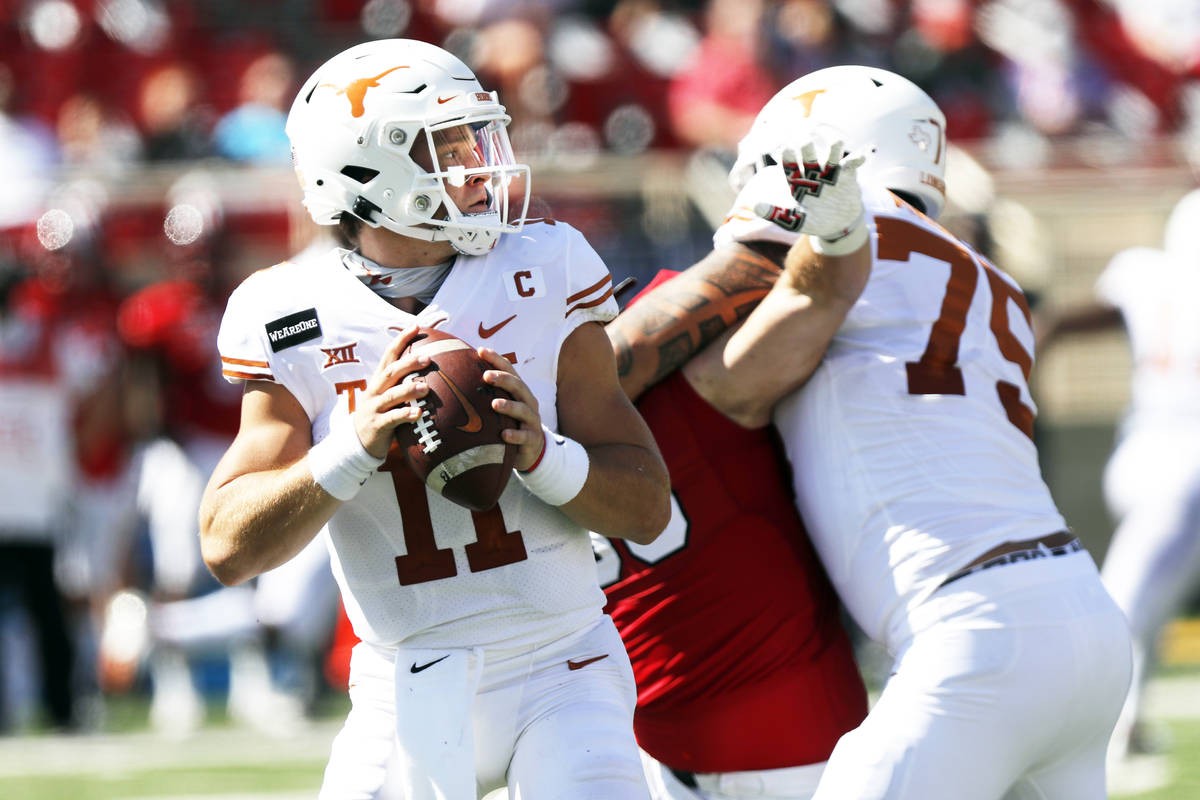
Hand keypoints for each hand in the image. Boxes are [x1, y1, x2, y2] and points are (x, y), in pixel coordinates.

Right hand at [353, 326, 431, 458]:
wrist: (357, 442)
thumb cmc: (381, 415)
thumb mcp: (389, 397)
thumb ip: (404, 384)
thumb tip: (434, 372)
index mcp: (378, 381)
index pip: (388, 355)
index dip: (401, 340)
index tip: (416, 327)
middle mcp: (374, 391)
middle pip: (390, 373)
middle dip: (408, 363)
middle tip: (427, 358)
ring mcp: (374, 408)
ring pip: (391, 396)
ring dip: (409, 390)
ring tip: (426, 387)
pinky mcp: (377, 425)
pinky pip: (392, 419)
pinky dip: (405, 414)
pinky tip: (418, 413)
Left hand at [478, 348, 545, 470]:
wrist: (531, 449)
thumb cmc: (511, 422)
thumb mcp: (503, 405)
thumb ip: (487, 392)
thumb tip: (457, 376)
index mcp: (519, 391)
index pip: (510, 370)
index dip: (496, 360)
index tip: (480, 351)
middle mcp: (528, 402)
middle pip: (518, 386)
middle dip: (503, 379)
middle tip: (487, 376)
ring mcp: (532, 420)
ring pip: (523, 409)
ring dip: (509, 405)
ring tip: (494, 404)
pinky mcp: (532, 438)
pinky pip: (524, 436)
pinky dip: (515, 435)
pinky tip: (503, 435)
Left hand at [754, 140, 865, 241]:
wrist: (836, 224)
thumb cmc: (811, 220)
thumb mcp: (792, 219)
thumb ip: (774, 213)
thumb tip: (754, 206)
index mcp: (796, 179)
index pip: (789, 165)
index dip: (787, 157)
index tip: (784, 148)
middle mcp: (813, 171)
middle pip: (809, 156)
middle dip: (807, 149)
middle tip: (805, 141)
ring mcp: (830, 172)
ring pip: (832, 156)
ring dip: (834, 149)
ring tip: (837, 143)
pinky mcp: (847, 175)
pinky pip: (852, 165)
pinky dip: (857, 159)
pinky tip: (862, 157)